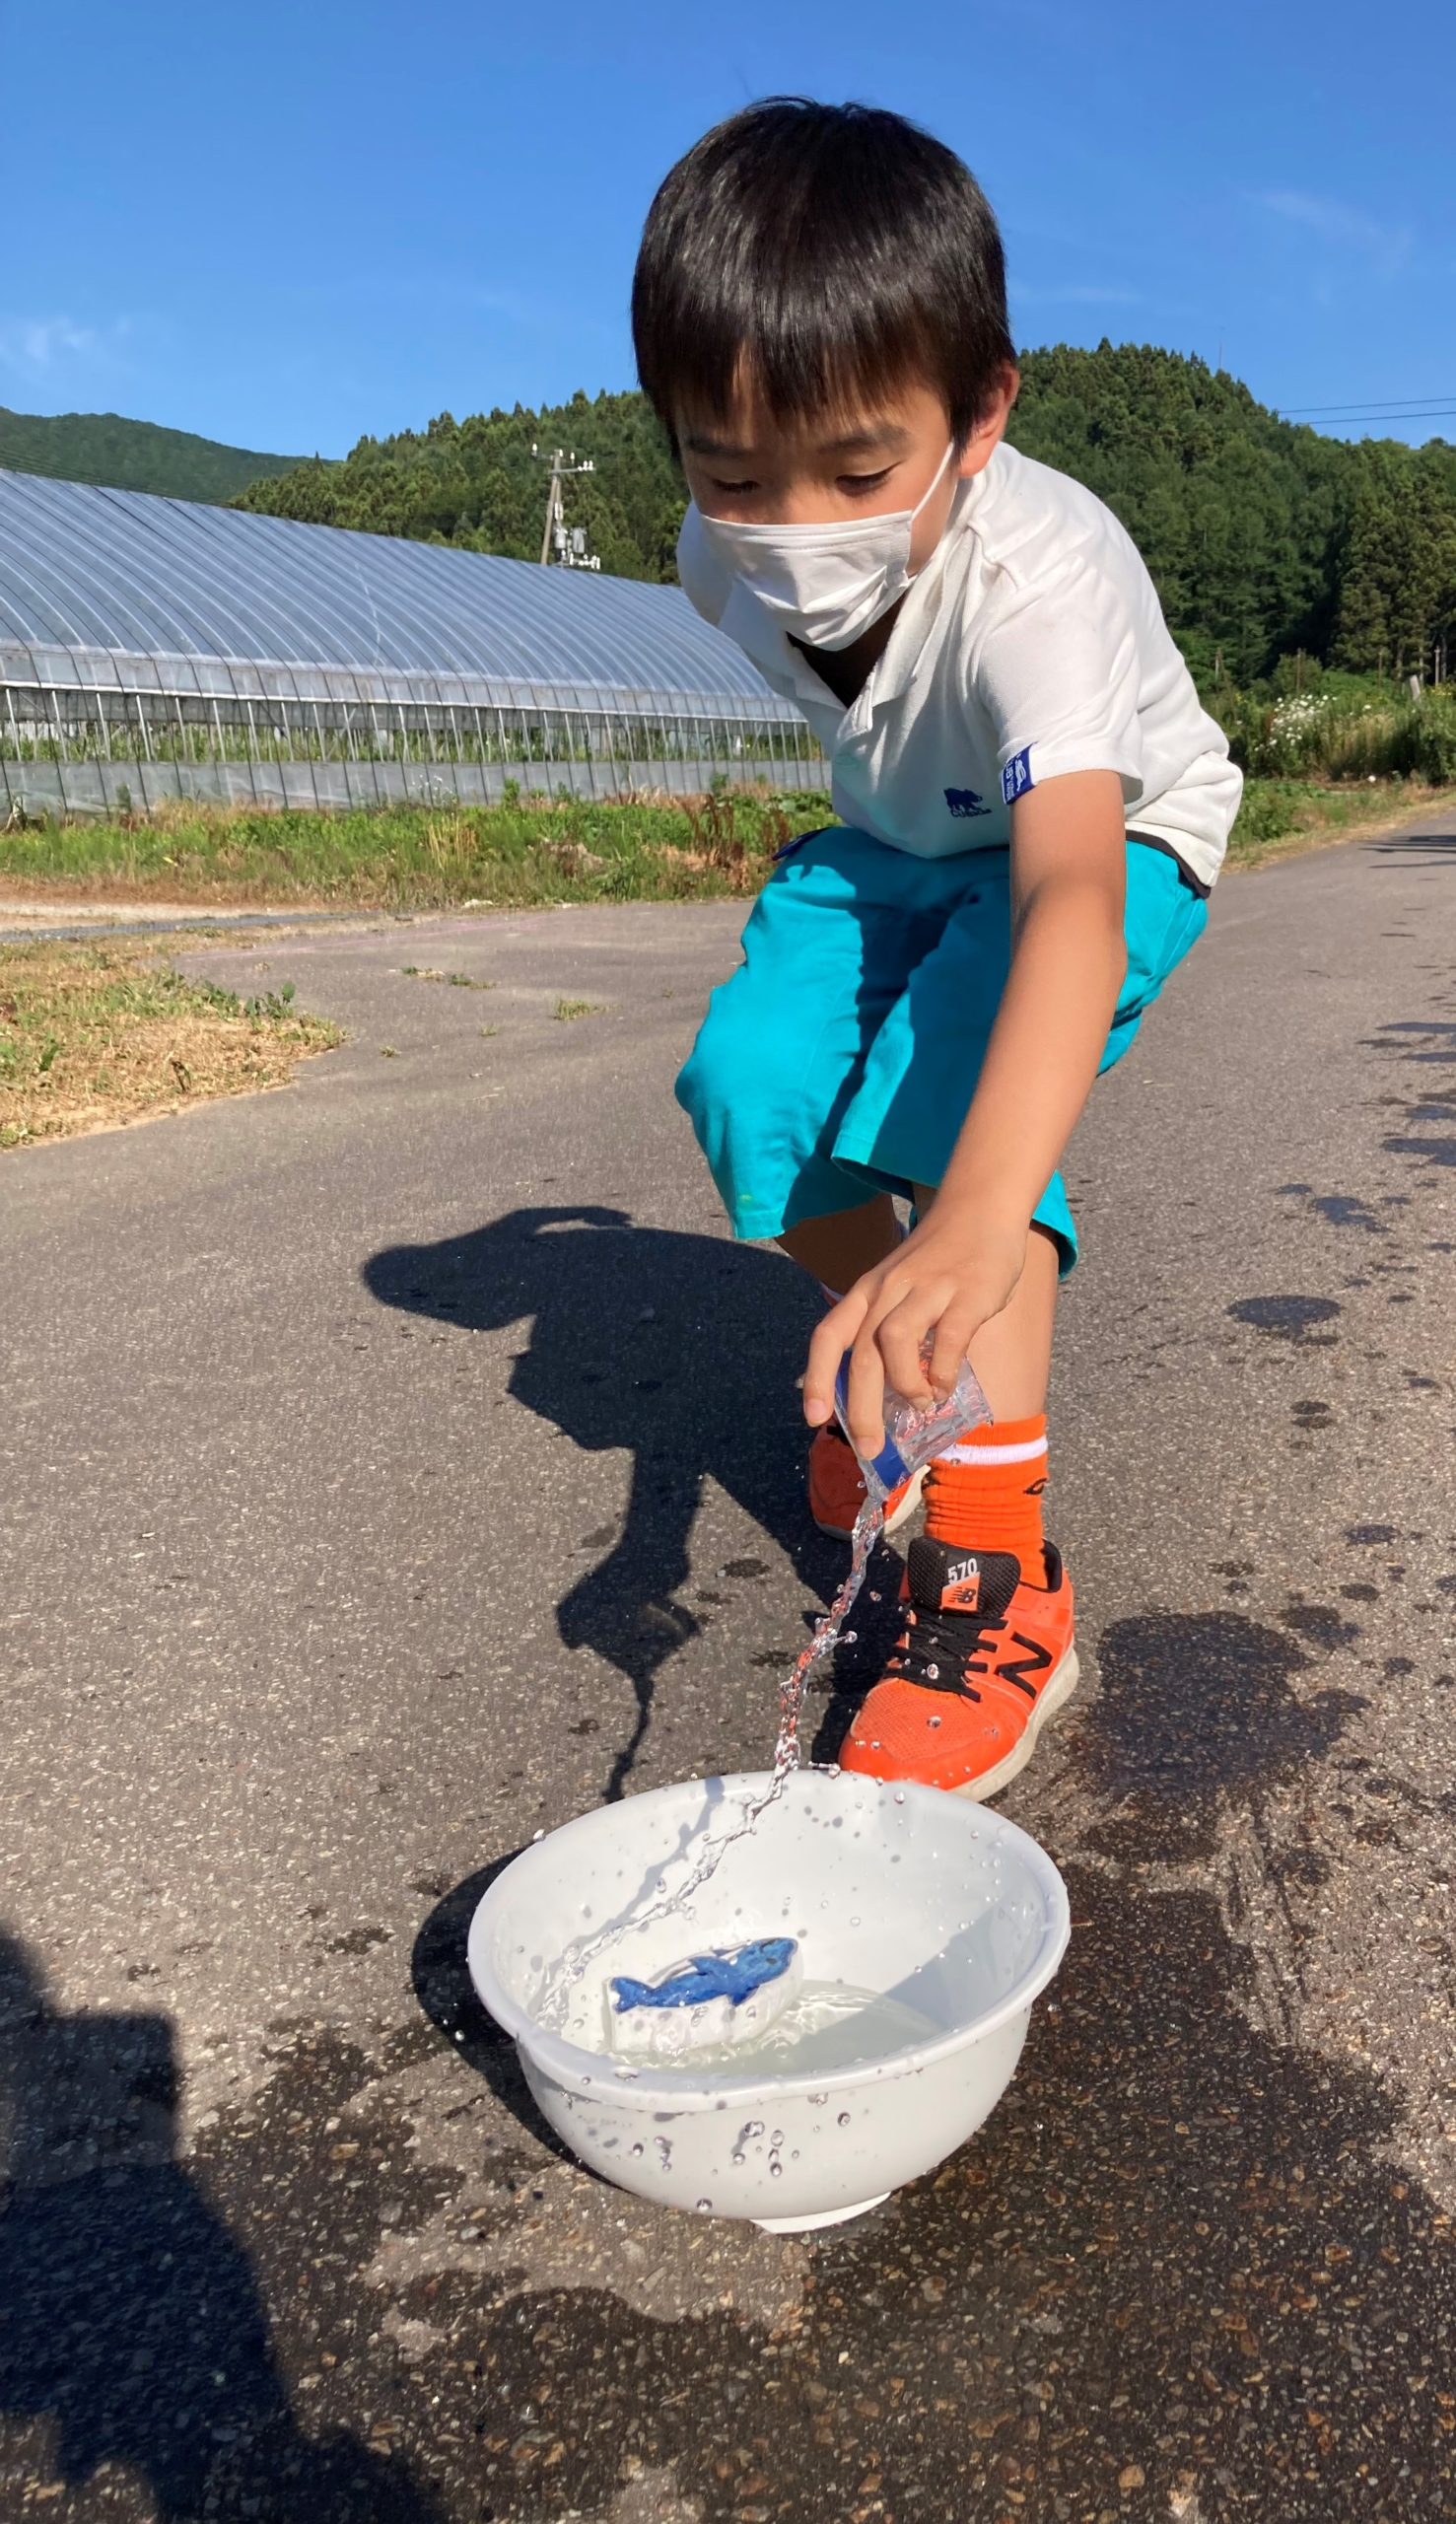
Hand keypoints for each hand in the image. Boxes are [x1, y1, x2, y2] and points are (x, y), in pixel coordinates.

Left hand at [803, 1201, 1027, 1457]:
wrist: (980, 1208)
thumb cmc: (938, 1258)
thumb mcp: (898, 1286)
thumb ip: (888, 1328)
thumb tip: (883, 1390)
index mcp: (867, 1291)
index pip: (828, 1335)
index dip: (816, 1379)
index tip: (814, 1418)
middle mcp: (888, 1290)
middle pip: (861, 1355)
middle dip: (860, 1410)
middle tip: (870, 1447)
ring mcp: (927, 1290)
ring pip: (894, 1344)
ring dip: (904, 1386)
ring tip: (919, 1404)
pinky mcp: (966, 1294)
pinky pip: (947, 1341)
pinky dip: (942, 1372)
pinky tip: (945, 1387)